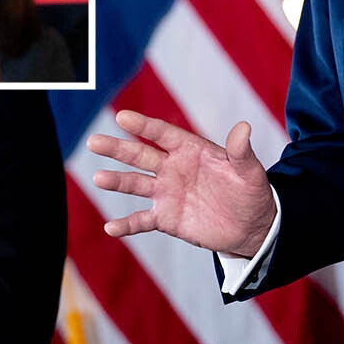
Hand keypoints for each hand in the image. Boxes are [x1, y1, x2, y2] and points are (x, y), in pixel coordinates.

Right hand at [87, 109, 276, 257]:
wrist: (250, 226)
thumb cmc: (250, 192)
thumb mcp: (249, 171)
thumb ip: (241, 151)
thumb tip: (243, 128)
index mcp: (190, 150)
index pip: (162, 134)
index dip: (143, 125)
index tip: (122, 117)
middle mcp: (172, 168)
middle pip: (140, 155)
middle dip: (117, 148)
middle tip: (93, 141)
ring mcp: (166, 193)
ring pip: (135, 185)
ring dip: (117, 182)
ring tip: (98, 178)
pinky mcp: (166, 218)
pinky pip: (142, 220)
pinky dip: (126, 225)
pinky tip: (110, 227)